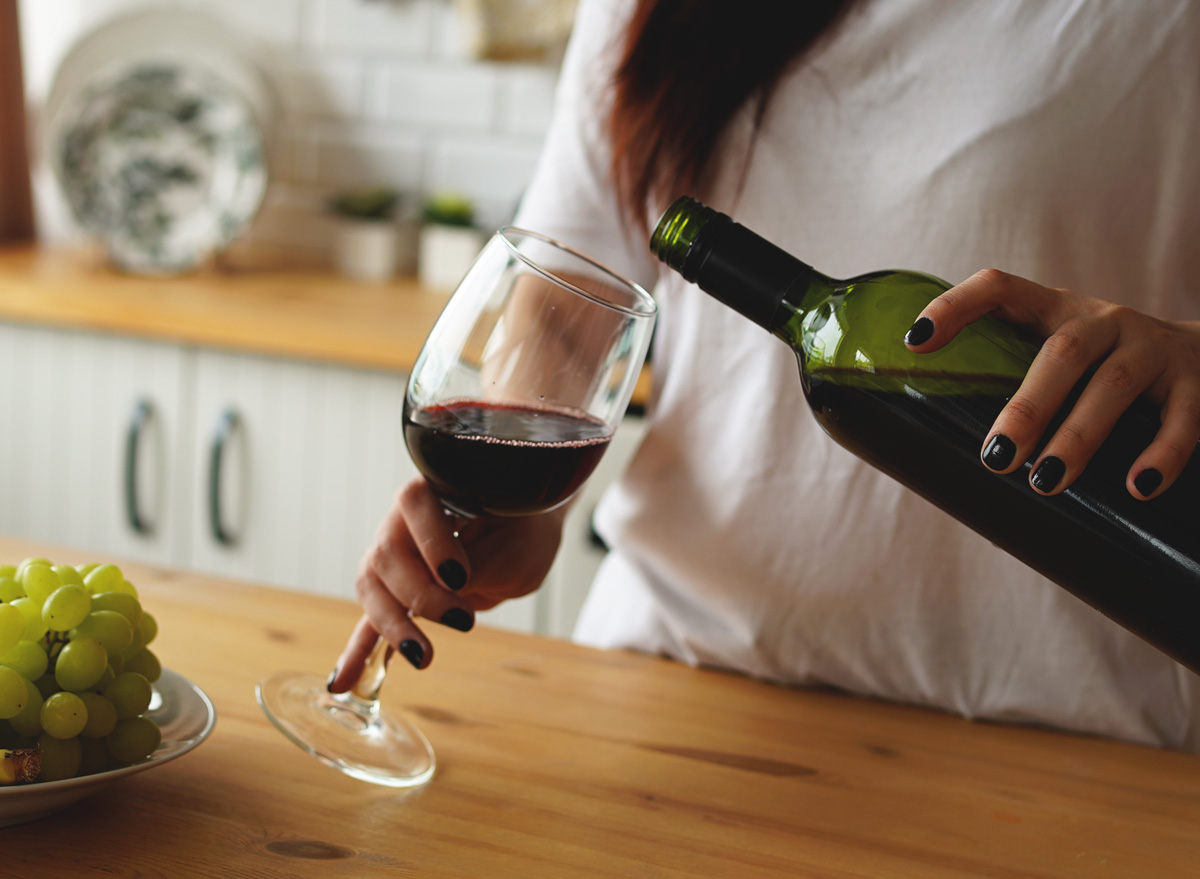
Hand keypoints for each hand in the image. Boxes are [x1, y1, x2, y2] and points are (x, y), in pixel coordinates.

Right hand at [327, 477, 566, 691]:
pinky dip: (360, 652)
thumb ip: (478, 562)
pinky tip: (343, 682)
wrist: (524, 535)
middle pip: (387, 553)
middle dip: (420, 594)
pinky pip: (371, 620)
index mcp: (437, 490)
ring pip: (373, 587)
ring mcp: (393, 556)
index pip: (414, 502)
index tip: (460, 577)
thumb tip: (446, 588)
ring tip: (424, 656)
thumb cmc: (523, 530)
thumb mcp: (514, 546)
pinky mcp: (395, 592)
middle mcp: (404, 520)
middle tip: (463, 620)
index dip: (430, 540)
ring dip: (393, 625)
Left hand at [904, 268, 1199, 498]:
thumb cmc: (1102, 368)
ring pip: (1112, 385)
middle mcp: (1103, 320)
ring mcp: (1151, 348)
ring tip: (1045, 482)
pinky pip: (1181, 418)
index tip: (915, 342)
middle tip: (996, 456)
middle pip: (1061, 352)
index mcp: (1054, 309)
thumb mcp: (1059, 358)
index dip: (955, 306)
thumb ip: (1011, 381)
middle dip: (1027, 406)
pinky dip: (1160, 453)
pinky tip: (1136, 487)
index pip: (999, 288)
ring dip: (1078, 436)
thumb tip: (937, 453)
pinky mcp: (1195, 383)